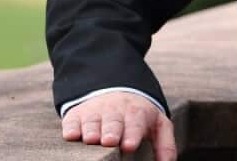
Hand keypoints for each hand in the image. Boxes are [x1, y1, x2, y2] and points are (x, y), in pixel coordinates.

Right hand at [61, 91, 176, 160]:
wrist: (116, 90)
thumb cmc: (139, 117)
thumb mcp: (158, 126)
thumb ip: (165, 145)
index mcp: (136, 114)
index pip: (135, 123)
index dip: (131, 134)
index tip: (129, 145)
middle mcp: (115, 111)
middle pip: (112, 121)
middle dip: (111, 131)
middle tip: (109, 141)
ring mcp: (95, 111)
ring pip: (92, 121)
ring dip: (91, 130)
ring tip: (91, 139)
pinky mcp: (77, 114)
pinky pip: (72, 120)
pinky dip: (71, 127)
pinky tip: (71, 135)